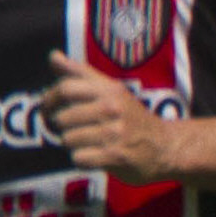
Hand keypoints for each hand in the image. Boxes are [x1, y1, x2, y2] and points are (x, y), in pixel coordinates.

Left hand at [43, 53, 180, 183]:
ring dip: (73, 144)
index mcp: (108, 89)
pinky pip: (79, 158)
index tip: (50, 108)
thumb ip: (80, 73)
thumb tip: (53, 57)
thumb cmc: (131, 117)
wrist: (166, 146)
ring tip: (88, 142)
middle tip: (72, 129)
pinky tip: (96, 155)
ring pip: (68, 139)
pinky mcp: (116, 156)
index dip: (50, 100)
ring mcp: (114, 133)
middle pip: (62, 118)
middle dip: (62, 126)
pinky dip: (83, 159)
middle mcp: (112, 108)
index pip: (65, 89)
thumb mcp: (111, 89)